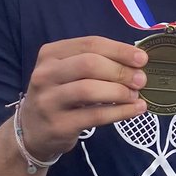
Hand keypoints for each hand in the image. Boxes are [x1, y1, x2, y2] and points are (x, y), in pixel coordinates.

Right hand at [18, 36, 148, 158]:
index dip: (119, 50)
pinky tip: (135, 109)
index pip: (90, 44)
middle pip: (89, 64)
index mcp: (50, 54)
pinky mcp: (58, 125)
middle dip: (120, 71)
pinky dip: (120, 112)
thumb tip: (136, 62)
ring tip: (136, 95)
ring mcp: (49, 100)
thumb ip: (96, 62)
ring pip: (89, 89)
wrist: (33, 131)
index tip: (142, 58)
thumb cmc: (59, 95)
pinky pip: (95, 115)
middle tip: (140, 80)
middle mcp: (45, 74)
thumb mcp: (68, 72)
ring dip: (120, 91)